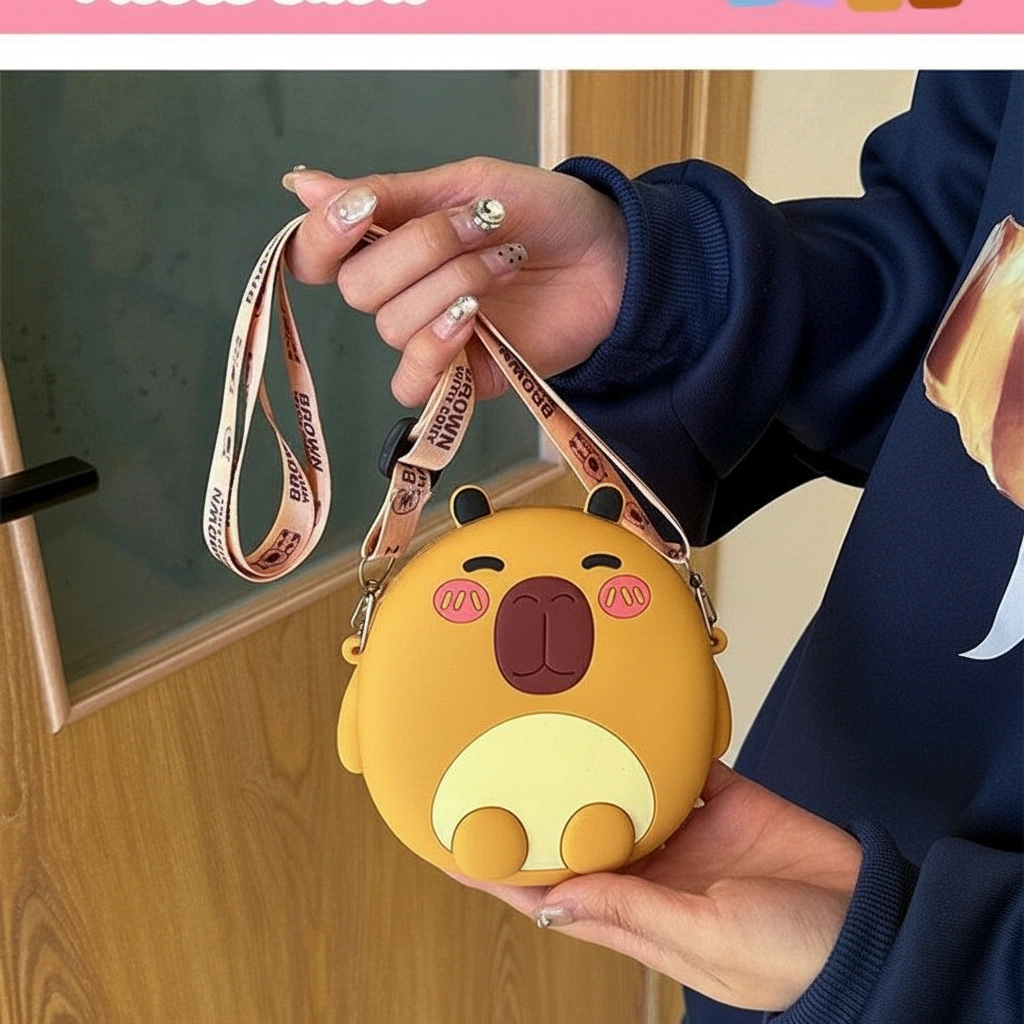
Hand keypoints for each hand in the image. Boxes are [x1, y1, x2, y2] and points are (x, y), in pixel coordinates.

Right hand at [282, 158, 626, 405]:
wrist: (611, 256)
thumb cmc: (545, 214)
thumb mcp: (468, 184)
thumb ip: (391, 195)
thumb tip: (303, 184)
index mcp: (393, 242)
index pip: (318, 256)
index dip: (323, 236)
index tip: (360, 210)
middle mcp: (401, 293)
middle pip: (359, 289)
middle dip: (423, 250)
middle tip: (480, 224)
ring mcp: (430, 337)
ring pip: (393, 326)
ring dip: (454, 285)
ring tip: (506, 260)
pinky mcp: (462, 376)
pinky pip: (415, 380)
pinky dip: (438, 347)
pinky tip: (474, 321)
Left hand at [454, 762, 862, 1012]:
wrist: (872, 923)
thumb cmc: (794, 955)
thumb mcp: (706, 939)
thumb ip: (631, 912)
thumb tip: (554, 901)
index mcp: (642, 916)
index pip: (555, 895)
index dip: (505, 874)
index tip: (456, 848)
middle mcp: (655, 874)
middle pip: (581, 837)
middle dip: (539, 810)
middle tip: (493, 769)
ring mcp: (688, 835)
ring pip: (622, 794)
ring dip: (589, 771)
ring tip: (548, 734)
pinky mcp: (722, 800)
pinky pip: (678, 765)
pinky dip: (653, 743)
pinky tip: (626, 718)